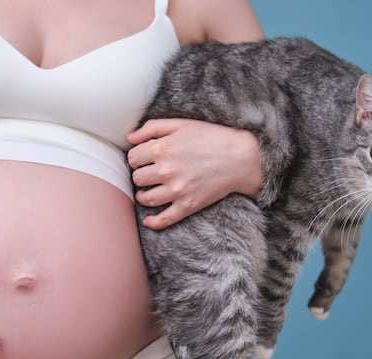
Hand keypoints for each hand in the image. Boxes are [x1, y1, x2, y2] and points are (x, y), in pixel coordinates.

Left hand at [127, 118, 262, 229]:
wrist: (241, 158)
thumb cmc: (212, 138)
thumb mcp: (182, 124)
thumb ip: (153, 127)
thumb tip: (130, 138)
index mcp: (163, 148)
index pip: (133, 158)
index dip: (137, 158)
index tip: (144, 160)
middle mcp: (166, 170)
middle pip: (137, 178)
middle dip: (141, 175)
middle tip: (149, 174)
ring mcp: (177, 190)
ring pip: (146, 199)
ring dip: (143, 196)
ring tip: (148, 192)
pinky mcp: (188, 205)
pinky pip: (164, 219)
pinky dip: (153, 222)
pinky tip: (148, 220)